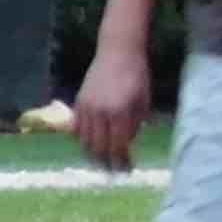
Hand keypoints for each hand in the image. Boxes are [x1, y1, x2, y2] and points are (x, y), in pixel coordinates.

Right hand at [74, 41, 153, 173]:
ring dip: (93, 154)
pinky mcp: (79, 104)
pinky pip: (78, 129)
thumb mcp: (144, 100)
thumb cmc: (137, 74)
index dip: (121, 161)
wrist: (118, 51)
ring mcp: (87, 109)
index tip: (125, 170)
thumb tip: (127, 143)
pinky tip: (91, 143)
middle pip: (99, 148)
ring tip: (100, 161)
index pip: (118, 146)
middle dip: (106, 162)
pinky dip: (83, 139)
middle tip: (112, 171)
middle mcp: (101, 114)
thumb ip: (136, 123)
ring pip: (85, 141)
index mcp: (121, 113)